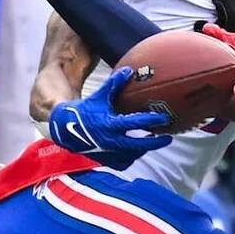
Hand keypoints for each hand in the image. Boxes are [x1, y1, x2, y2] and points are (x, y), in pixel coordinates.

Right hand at [48, 66, 173, 168]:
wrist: (66, 130)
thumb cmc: (85, 111)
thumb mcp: (99, 96)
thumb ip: (114, 84)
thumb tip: (129, 70)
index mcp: (109, 124)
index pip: (134, 122)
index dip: (150, 120)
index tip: (163, 117)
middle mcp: (110, 141)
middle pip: (139, 145)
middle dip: (156, 142)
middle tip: (168, 137)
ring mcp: (109, 153)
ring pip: (133, 154)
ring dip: (144, 148)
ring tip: (152, 141)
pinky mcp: (106, 161)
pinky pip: (124, 162)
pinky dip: (132, 157)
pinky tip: (137, 150)